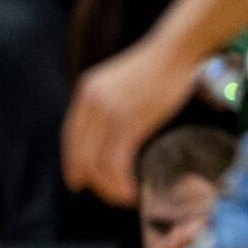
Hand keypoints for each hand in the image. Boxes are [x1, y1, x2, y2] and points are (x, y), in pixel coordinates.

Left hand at [63, 38, 198, 205]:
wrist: (177, 50)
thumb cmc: (158, 67)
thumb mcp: (121, 82)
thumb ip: (110, 102)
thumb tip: (112, 130)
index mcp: (86, 93)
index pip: (70, 137)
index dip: (73, 163)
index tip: (78, 181)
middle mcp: (91, 103)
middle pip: (81, 154)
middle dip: (92, 181)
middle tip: (108, 195)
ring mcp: (108, 112)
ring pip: (97, 163)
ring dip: (109, 187)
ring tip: (123, 197)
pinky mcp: (128, 122)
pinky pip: (115, 163)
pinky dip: (120, 183)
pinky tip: (130, 191)